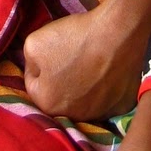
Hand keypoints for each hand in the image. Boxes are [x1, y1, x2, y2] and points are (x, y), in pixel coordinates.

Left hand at [23, 0, 150, 118]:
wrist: (118, 33)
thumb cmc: (74, 38)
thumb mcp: (34, 42)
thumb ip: (28, 62)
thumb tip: (36, 70)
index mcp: (48, 104)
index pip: (34, 84)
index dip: (40, 65)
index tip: (51, 51)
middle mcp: (74, 117)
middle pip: (60, 96)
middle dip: (61, 79)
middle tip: (71, 56)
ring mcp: (101, 114)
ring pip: (84, 100)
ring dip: (84, 85)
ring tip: (90, 61)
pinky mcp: (122, 107)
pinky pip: (107, 98)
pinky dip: (106, 86)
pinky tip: (108, 69)